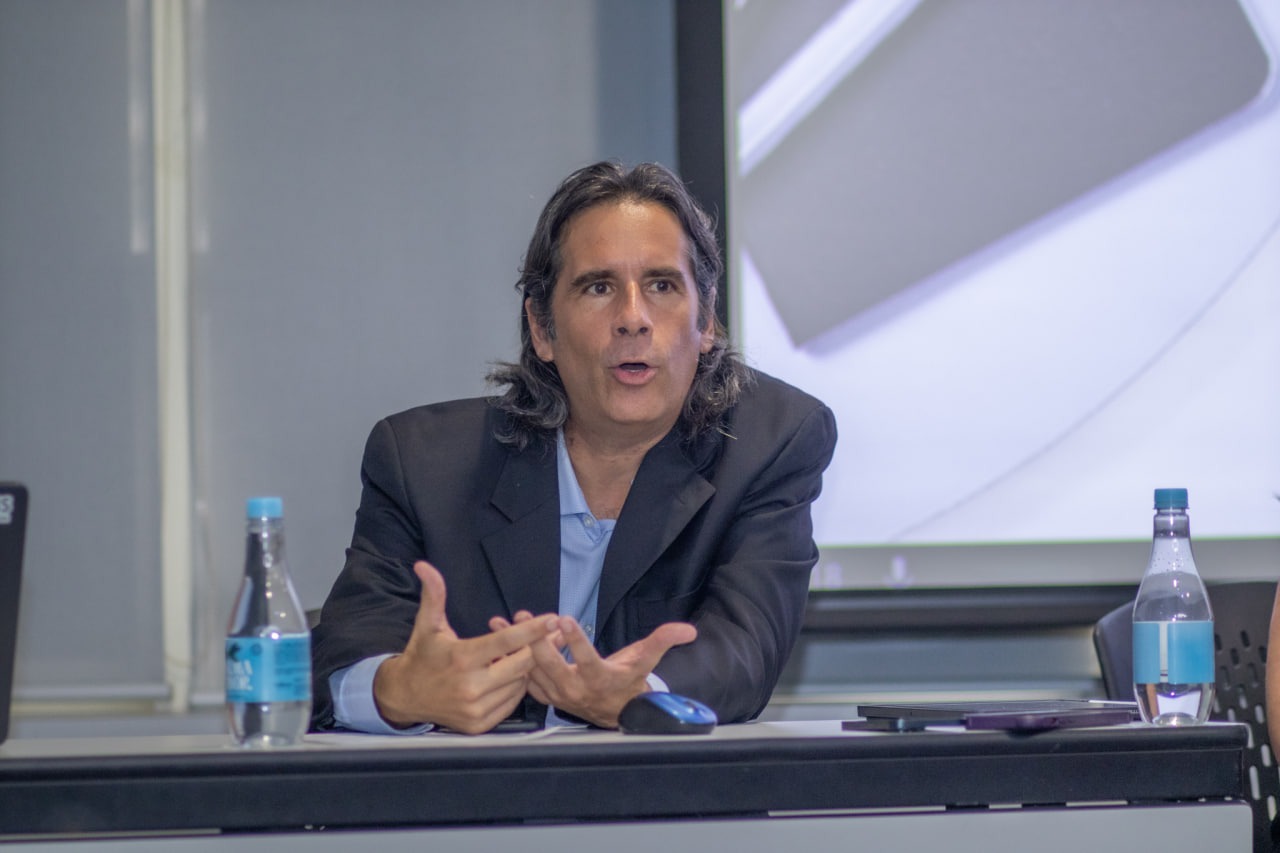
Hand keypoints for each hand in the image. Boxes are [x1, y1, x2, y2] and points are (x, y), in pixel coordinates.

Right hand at [373, 561, 557, 733]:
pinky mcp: (479, 725)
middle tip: (550, 636)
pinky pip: (511, 703)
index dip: (533, 630)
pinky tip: (510, 677)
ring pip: (519, 685)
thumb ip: (434, 594)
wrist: (404, 696)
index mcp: (462, 658)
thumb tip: (424, 565)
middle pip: (522, 664)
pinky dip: (515, 689)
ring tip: (524, 655)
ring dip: (525, 670)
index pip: (507, 641)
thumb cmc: (422, 656)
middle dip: (536, 648)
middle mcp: (471, 686)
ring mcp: (476, 708)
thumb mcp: (428, 624)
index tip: (552, 619)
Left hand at [492, 613, 695, 727]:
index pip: (586, 658)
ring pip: (532, 670)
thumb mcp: (646, 661)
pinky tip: (499, 641)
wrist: (616, 713)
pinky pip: (524, 678)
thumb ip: (663, 641)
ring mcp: (557, 693)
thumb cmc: (629, 682)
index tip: (564, 618)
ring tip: (500, 623)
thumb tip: (689, 630)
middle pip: (550, 663)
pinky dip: (511, 660)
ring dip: (515, 646)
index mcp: (599, 677)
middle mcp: (575, 688)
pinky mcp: (545, 694)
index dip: (575, 640)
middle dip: (535, 638)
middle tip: (524, 615)